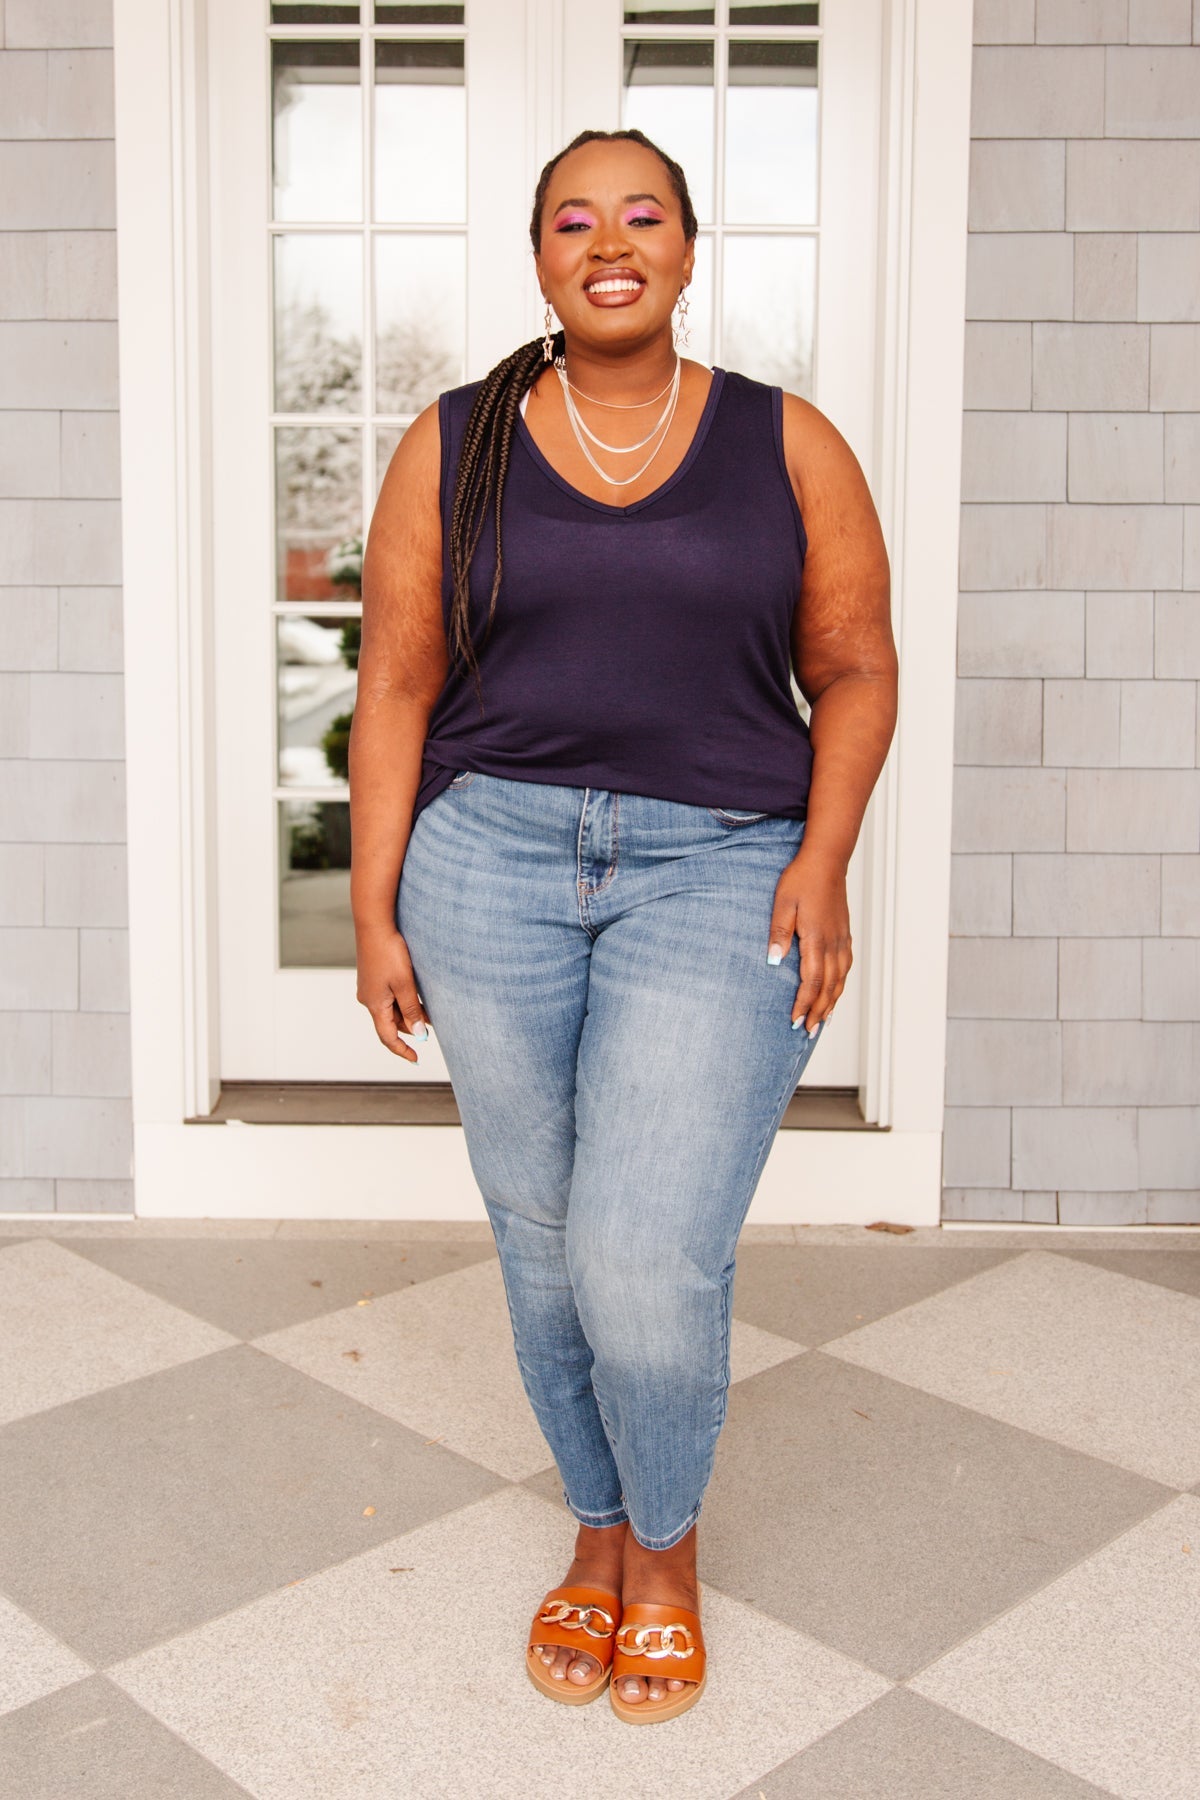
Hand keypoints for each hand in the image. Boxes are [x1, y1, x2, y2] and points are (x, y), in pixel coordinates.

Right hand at [356, 925, 429, 1061]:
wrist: (374, 924)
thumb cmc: (389, 952)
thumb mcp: (405, 984)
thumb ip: (412, 1011)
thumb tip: (419, 1034)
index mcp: (374, 1004)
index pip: (387, 1037)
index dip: (401, 1051)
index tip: (416, 1059)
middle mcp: (368, 998)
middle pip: (390, 1023)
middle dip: (410, 1028)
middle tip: (432, 1028)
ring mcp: (369, 987)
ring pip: (390, 1009)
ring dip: (408, 1013)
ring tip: (429, 1011)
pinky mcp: (373, 976)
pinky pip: (388, 996)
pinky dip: (402, 1001)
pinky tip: (416, 995)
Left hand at [766, 849, 852, 1034]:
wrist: (826, 860)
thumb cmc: (801, 879)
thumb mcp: (783, 903)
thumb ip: (779, 932)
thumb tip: (773, 961)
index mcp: (816, 938)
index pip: (811, 981)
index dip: (804, 1003)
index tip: (795, 1020)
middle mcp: (833, 943)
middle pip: (828, 987)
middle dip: (818, 1012)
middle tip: (808, 1032)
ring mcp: (841, 940)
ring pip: (840, 980)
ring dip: (831, 1003)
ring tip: (822, 1022)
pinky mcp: (844, 935)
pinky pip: (845, 968)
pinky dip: (840, 986)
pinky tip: (835, 993)